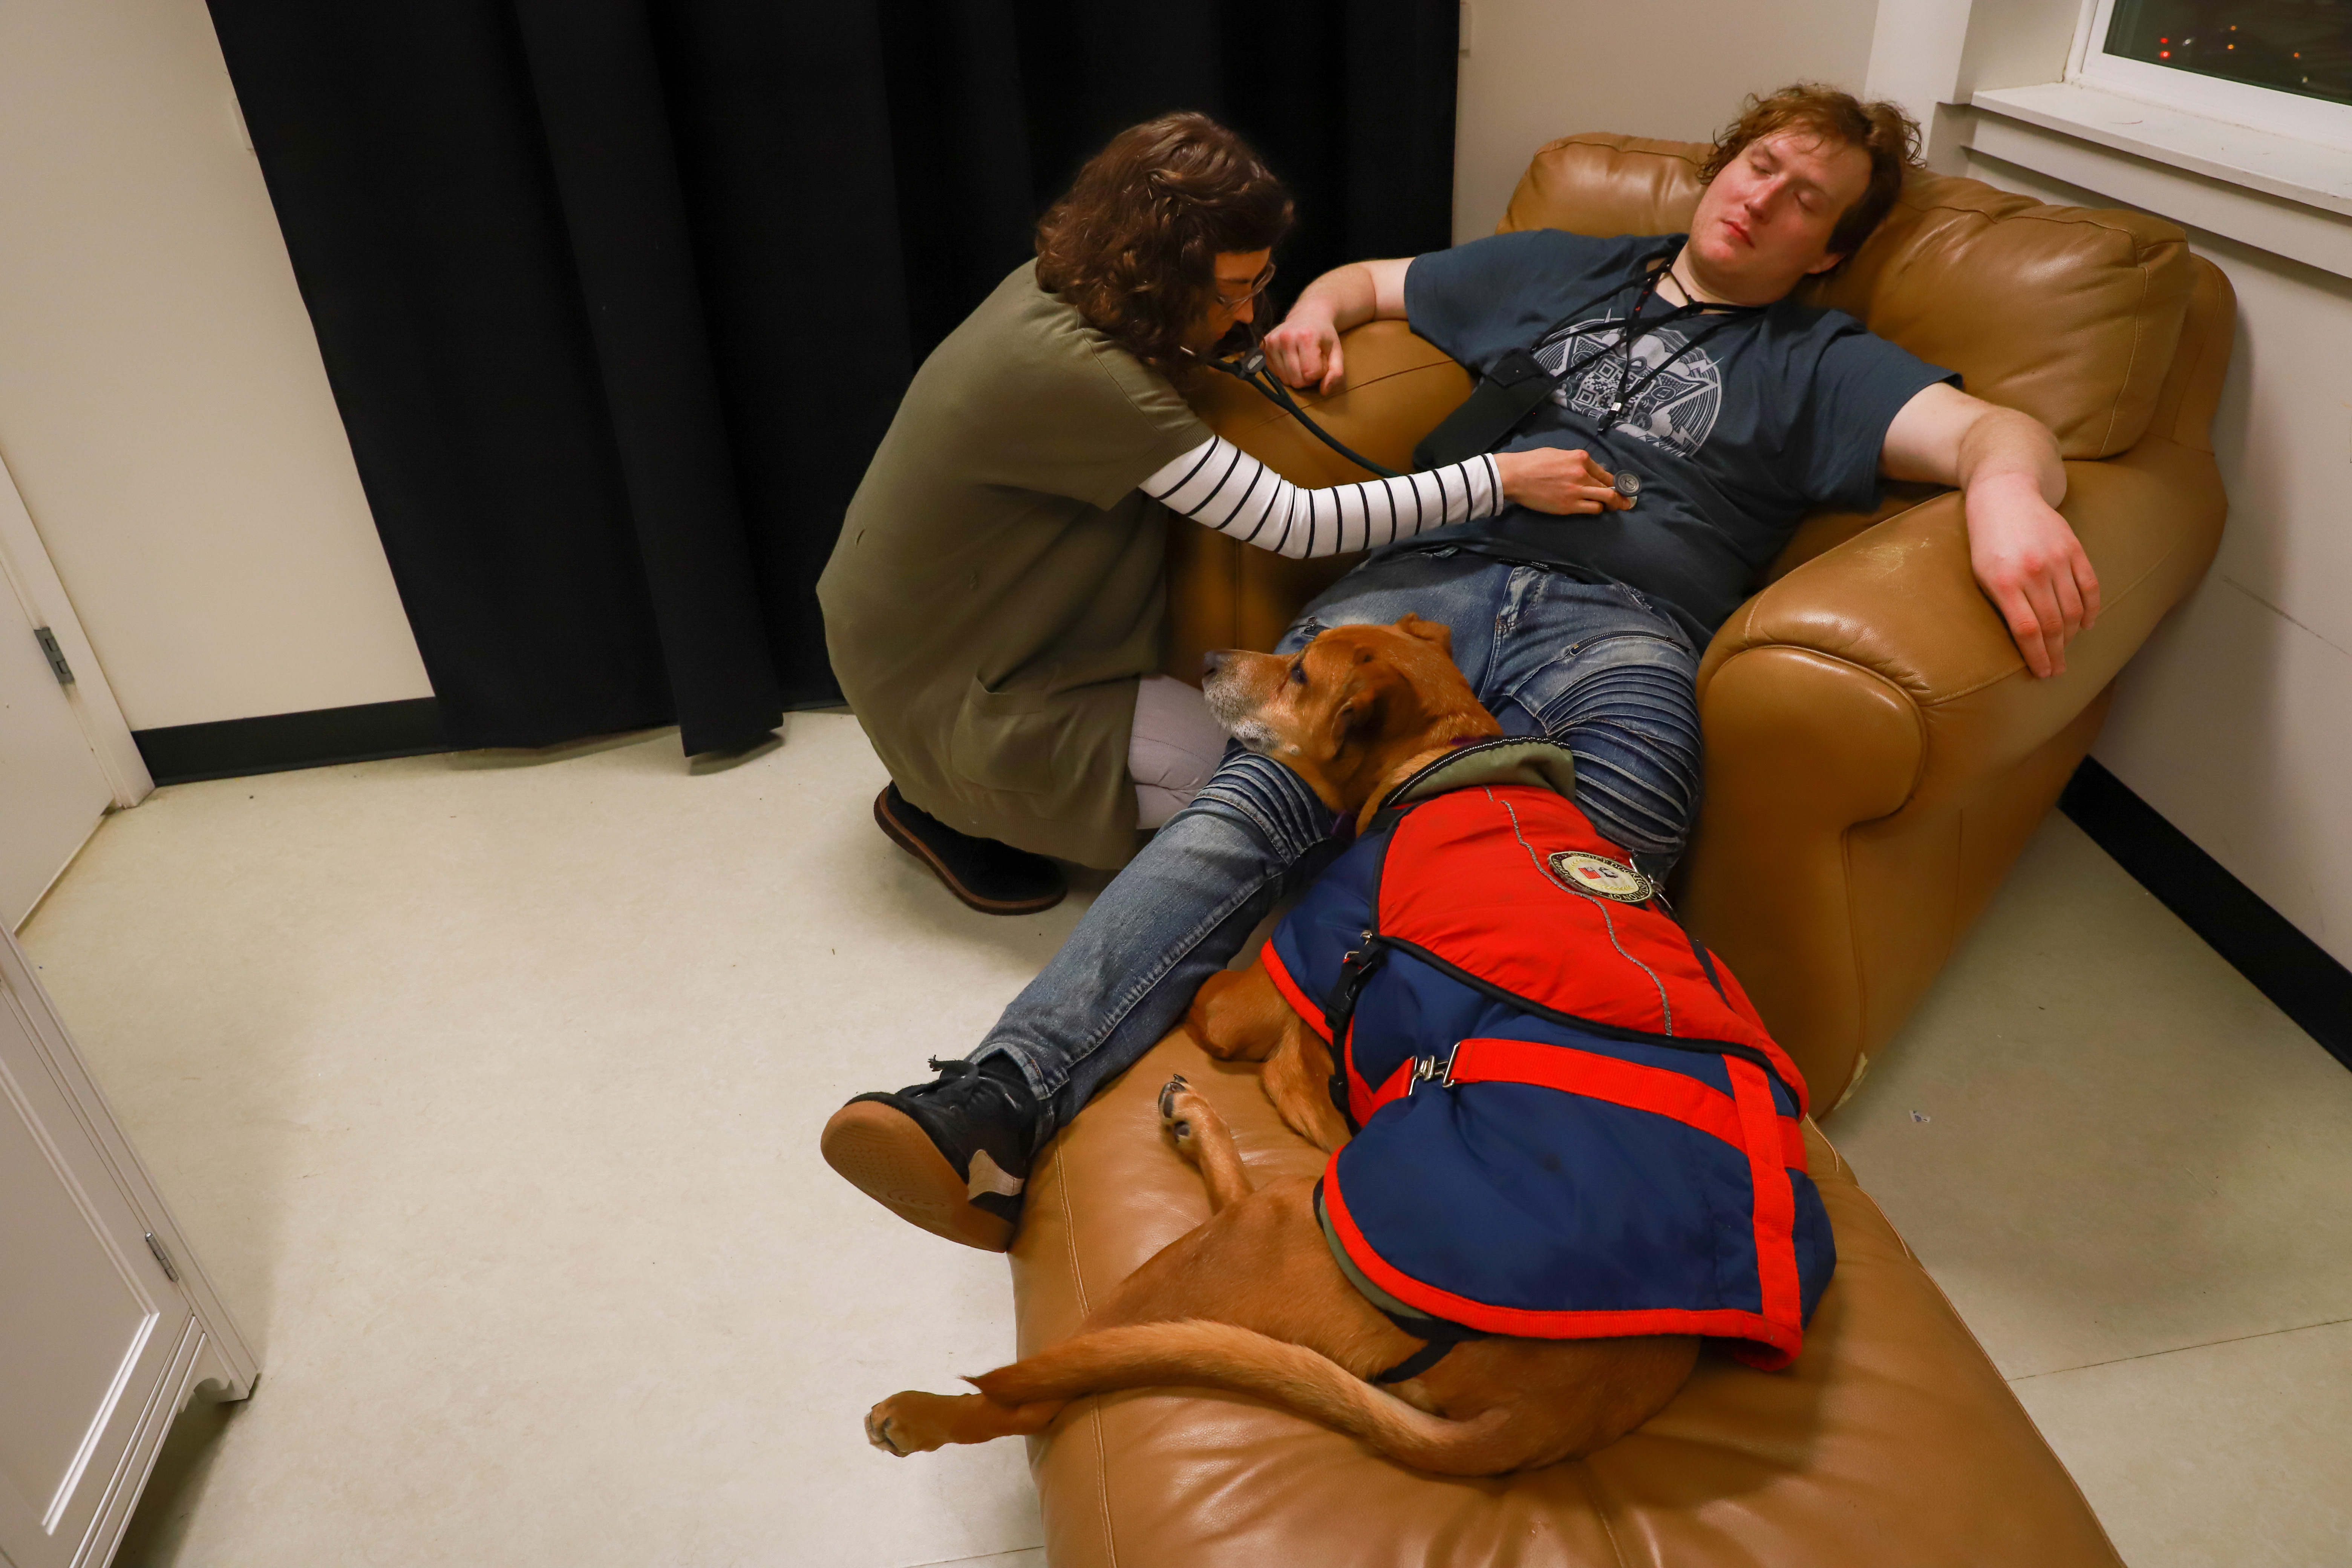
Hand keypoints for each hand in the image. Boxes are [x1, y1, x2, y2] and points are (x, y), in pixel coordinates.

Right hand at [1263, 308, 1343, 392]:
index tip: (1321, 362)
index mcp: (1306, 337)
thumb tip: (1325, 391)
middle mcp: (1286, 338)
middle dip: (1307, 377)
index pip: (1311, 374)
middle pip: (1296, 380)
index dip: (1319, 373)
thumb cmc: (1323, 335)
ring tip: (1301, 359)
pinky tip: (1290, 358)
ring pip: (1285, 379)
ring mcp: (1272, 341)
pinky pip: (1274, 374)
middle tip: (1311, 362)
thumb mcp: (1336, 352)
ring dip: (1295, 375)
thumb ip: (1336, 372)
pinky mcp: (1263, 346)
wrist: (1308, 315)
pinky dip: (1284, 371)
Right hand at [1494, 448, 1633, 514]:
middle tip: (1626, 501)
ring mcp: (1577, 490)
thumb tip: (1585, 470)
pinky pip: (1592, 509)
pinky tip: (1596, 509)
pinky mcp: (1569, 505)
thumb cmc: (1532, 462)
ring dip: (1614, 504)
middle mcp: (1582, 473)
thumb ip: (1574, 461)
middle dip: (1620, 494)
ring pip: (1606, 498)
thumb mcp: (1558, 454)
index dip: (1613, 481)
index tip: (1617, 486)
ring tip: (1618, 508)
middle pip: (1609, 486)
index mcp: (1580, 458)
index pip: (1604, 472)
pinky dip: (1597, 509)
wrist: (1515, 476)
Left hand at [1965, 473, 2100, 677]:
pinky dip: (2091, 609)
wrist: (2004, 496)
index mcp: (2005, 582)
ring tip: (2066, 650)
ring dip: (2071, 635)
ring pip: (2073, 609)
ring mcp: (2057, 559)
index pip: (2028, 631)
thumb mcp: (1981, 575)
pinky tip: (2086, 625)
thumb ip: (2002, 604)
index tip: (2042, 673)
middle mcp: (2033, 572)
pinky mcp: (2074, 548)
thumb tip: (2023, 639)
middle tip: (2057, 670)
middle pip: (2053, 625)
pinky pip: (2090, 586)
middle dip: (2056, 653)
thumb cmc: (1986, 542)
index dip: (2038, 656)